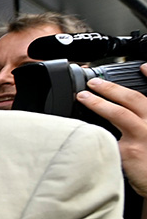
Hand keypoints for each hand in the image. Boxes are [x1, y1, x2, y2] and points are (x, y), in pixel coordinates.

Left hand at [79, 64, 146, 196]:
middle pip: (134, 99)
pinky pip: (106, 138)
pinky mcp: (128, 153)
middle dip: (112, 88)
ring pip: (120, 114)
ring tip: (84, 96)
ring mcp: (142, 137)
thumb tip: (125, 108)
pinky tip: (78, 128)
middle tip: (94, 82)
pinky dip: (91, 132)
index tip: (143, 66)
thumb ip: (140, 120)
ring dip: (99, 102)